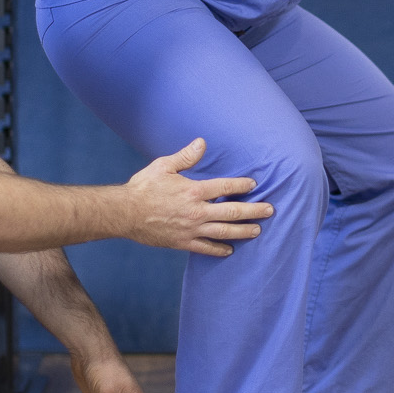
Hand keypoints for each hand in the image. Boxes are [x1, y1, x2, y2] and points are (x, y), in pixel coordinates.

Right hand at [124, 137, 273, 256]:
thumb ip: (186, 157)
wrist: (124, 213)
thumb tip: (202, 143)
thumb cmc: (143, 187)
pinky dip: (219, 250)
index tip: (254, 184)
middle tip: (269, 210)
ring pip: (224, 232)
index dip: (241, 185)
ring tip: (257, 230)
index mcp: (193, 191)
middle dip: (253, 211)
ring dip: (243, 231)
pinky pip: (206, 248)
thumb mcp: (163, 166)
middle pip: (232, 212)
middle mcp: (196, 211)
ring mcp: (191, 229)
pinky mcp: (183, 242)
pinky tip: (230, 250)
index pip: (225, 187)